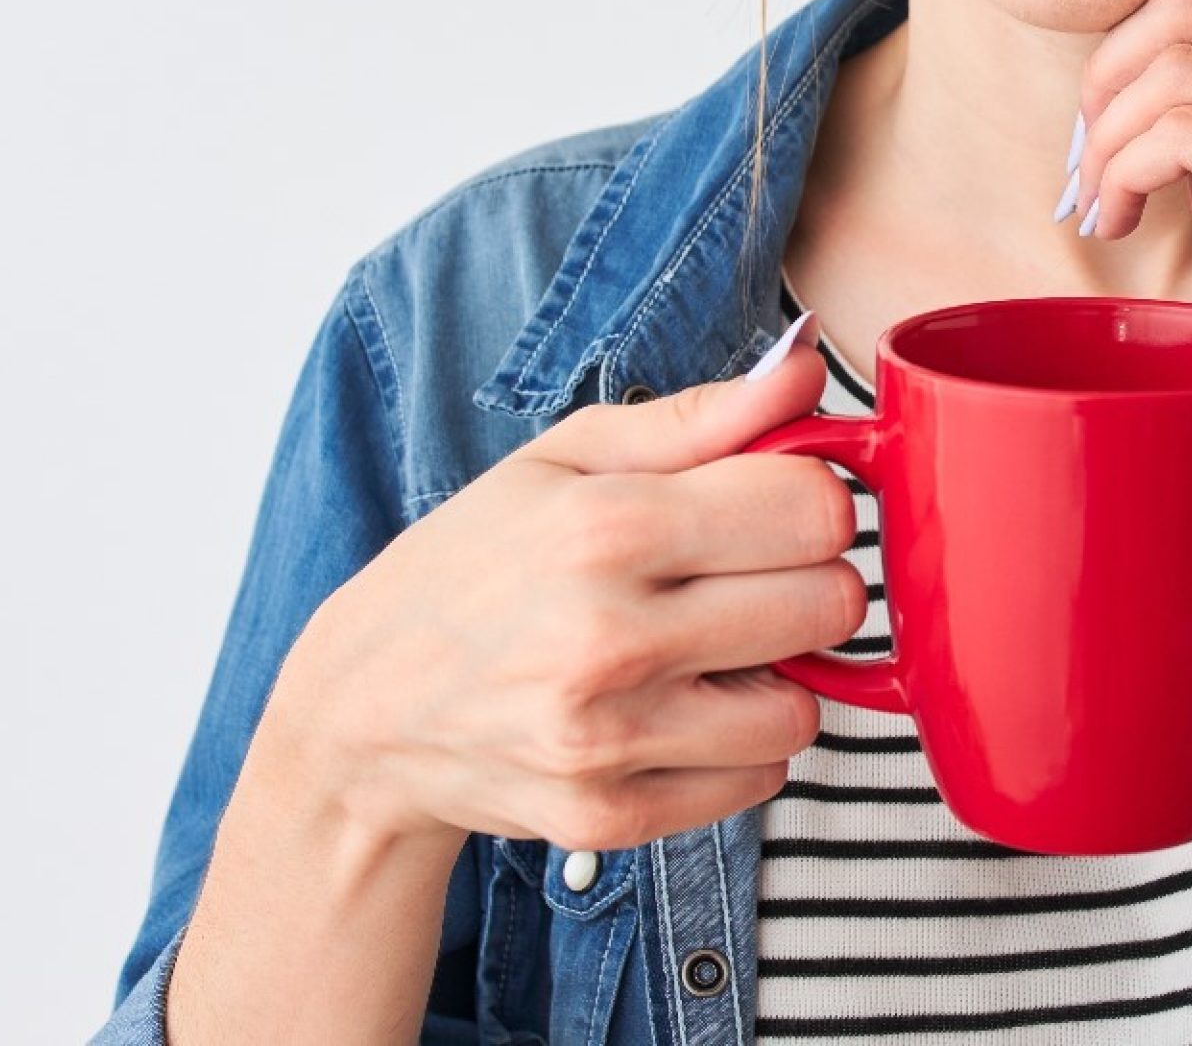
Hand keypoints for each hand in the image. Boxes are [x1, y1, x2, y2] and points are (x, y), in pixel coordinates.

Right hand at [262, 344, 862, 852]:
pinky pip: (758, 780)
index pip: (811, 508)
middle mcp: (608, 638)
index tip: (769, 507)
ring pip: (805, 709)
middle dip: (802, 582)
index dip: (806, 499)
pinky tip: (674, 710)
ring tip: (704, 651)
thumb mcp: (562, 460)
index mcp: (604, 528)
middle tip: (743, 578)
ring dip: (774, 677)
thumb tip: (805, 375)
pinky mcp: (609, 816)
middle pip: (829, 606)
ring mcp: (609, 739)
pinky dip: (735, 746)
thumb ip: (697, 418)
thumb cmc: (471, 566)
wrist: (362, 712)